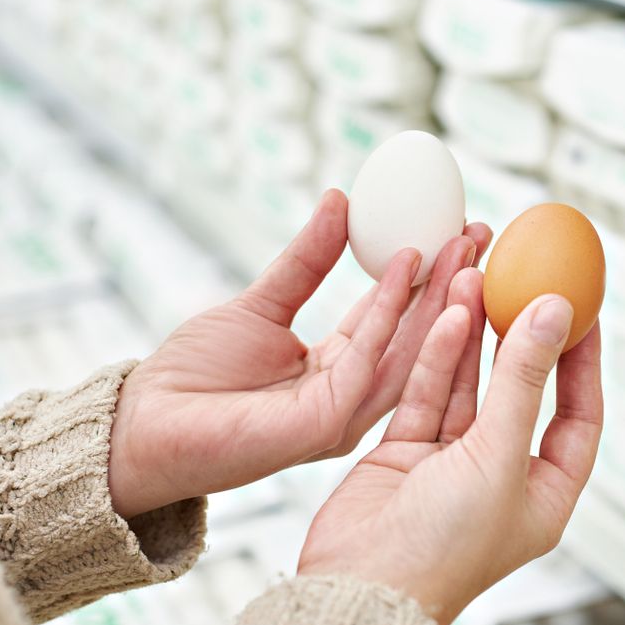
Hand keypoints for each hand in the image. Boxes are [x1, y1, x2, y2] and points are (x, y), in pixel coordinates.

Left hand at [109, 189, 491, 518]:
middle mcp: (350, 395)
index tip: (458, 230)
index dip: (428, 275)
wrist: (145, 423)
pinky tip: (407, 267)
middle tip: (480, 231)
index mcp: (339, 370)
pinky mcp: (324, 424)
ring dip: (438, 296)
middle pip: (415, 336)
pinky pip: (367, 360)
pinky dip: (391, 312)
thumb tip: (340, 199)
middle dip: (451, 283)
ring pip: (406, 350)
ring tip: (464, 244)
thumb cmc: (195, 375)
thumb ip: (305, 261)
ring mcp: (342, 414)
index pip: (396, 319)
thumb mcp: (262, 303)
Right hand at [298, 270, 602, 624]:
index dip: (582, 362)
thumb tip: (553, 316)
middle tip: (526, 284)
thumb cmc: (440, 552)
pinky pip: (427, 394)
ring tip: (479, 281)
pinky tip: (447, 317)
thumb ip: (524, 383)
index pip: (578, 416)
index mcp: (541, 494)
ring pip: (468, 386)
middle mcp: (499, 476)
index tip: (582, 310)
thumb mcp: (498, 458)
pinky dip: (436, 358)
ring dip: (473, 337)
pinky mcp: (406, 451)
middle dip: (519, 337)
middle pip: (519, 391)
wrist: (359, 585)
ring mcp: (450, 463)